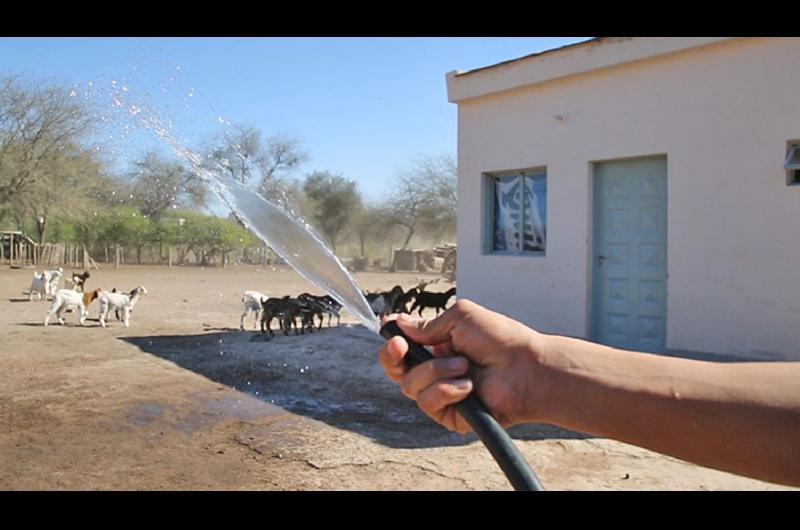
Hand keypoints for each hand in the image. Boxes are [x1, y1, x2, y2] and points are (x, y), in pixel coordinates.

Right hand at [379, 299, 550, 432]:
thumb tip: (399, 323)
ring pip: (411, 386)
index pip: (403, 349)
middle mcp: (437, 372)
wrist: (525, 368)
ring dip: (436, 371)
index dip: (392, 344)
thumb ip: (427, 324)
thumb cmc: (501, 340)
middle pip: (397, 371)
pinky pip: (428, 403)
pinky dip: (446, 390)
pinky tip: (468, 386)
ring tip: (464, 365)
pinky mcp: (450, 416)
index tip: (390, 333)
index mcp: (439, 347)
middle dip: (393, 358)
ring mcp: (442, 395)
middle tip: (400, 348)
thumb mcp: (460, 318)